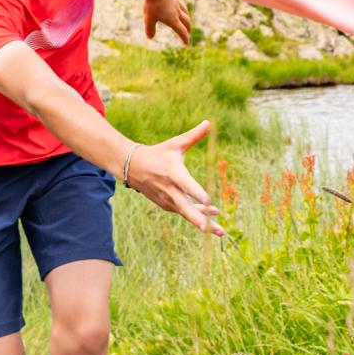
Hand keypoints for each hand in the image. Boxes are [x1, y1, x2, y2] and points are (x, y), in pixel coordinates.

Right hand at [122, 121, 224, 236]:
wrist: (133, 167)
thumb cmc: (159, 153)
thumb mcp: (175, 144)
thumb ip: (193, 136)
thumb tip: (209, 123)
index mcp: (174, 173)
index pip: (187, 185)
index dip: (197, 193)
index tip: (209, 201)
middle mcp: (170, 189)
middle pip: (186, 208)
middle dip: (200, 220)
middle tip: (212, 230)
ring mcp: (167, 199)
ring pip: (186, 213)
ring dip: (202, 222)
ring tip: (220, 232)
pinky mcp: (166, 205)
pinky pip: (183, 212)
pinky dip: (196, 216)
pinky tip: (209, 220)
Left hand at [142, 0, 192, 44]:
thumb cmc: (152, 4)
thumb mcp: (148, 19)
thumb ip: (150, 29)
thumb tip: (150, 37)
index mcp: (173, 20)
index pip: (181, 31)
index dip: (185, 38)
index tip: (187, 43)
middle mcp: (177, 12)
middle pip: (187, 22)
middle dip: (188, 28)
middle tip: (188, 32)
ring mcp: (177, 3)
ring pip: (185, 11)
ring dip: (187, 17)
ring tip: (186, 19)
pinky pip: (180, 3)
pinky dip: (181, 7)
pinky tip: (178, 5)